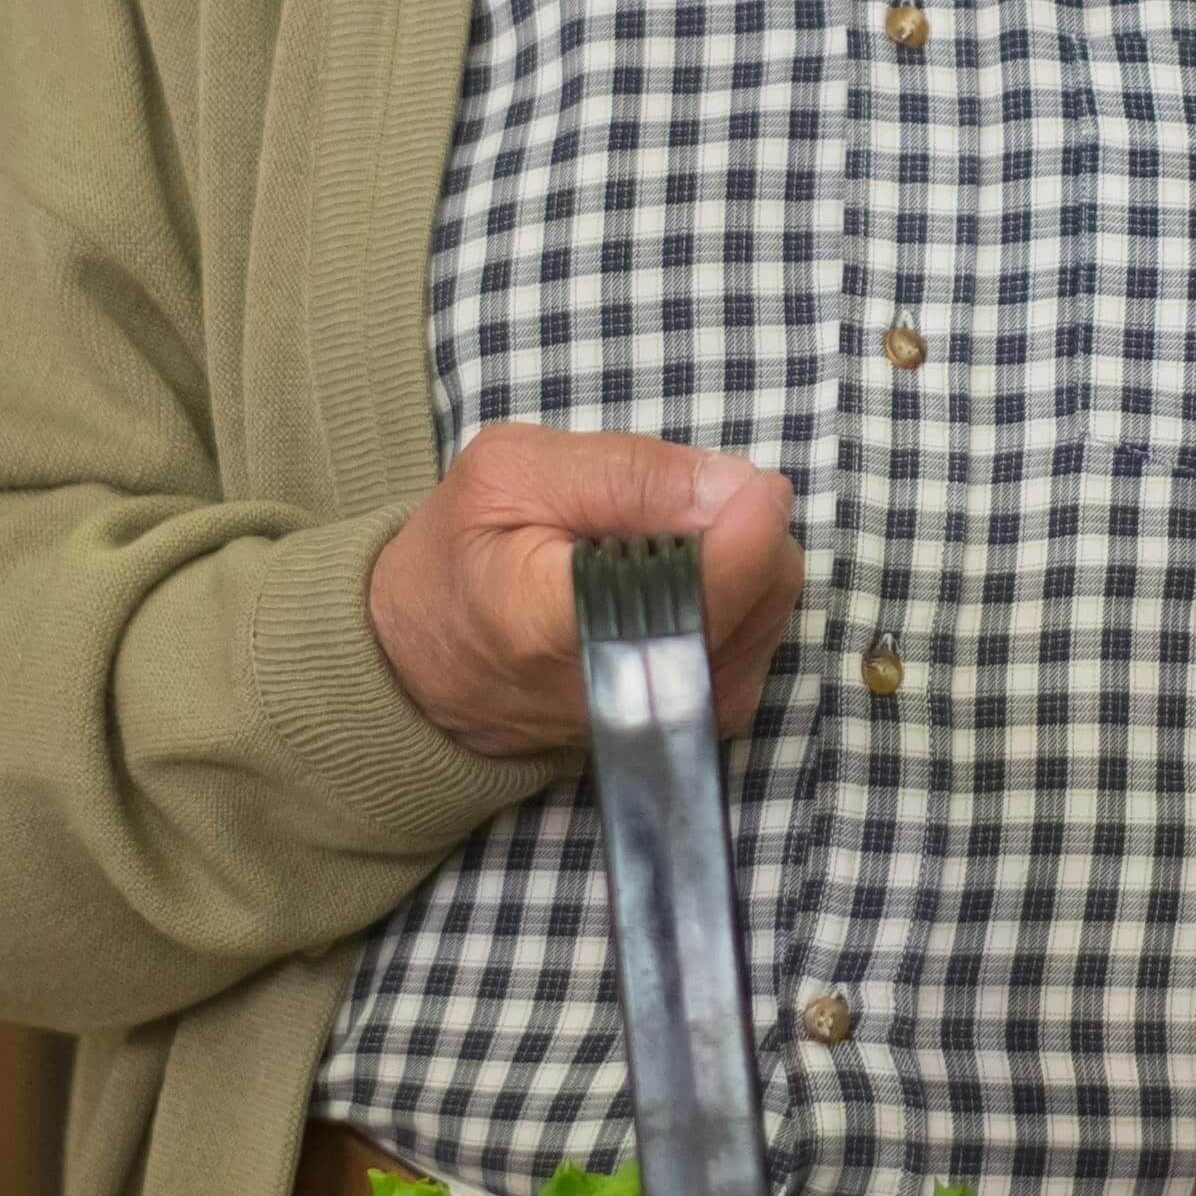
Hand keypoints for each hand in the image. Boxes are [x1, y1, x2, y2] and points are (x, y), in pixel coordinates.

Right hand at [368, 424, 807, 759]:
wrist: (424, 664)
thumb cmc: (461, 557)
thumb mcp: (513, 473)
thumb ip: (628, 473)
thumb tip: (738, 488)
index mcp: (562, 628)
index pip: (706, 586)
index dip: (746, 523)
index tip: (748, 484)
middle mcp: (631, 693)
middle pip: (760, 591)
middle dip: (738, 527)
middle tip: (666, 509)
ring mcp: (672, 716)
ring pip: (771, 610)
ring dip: (740, 558)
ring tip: (658, 547)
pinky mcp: (697, 722)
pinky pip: (760, 635)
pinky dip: (737, 593)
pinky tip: (676, 582)